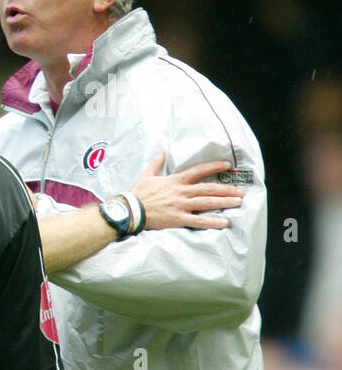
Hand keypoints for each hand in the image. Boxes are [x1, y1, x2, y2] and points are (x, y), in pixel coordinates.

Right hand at [128, 149, 243, 230]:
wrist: (129, 211)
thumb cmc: (137, 193)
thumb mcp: (147, 174)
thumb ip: (157, 161)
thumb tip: (161, 147)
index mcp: (175, 181)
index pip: (198, 171)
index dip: (214, 167)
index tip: (227, 165)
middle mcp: (181, 192)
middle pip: (208, 189)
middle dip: (226, 189)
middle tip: (240, 191)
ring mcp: (181, 206)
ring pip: (207, 203)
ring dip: (224, 202)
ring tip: (238, 202)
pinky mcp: (178, 219)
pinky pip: (199, 221)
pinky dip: (212, 222)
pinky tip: (225, 222)